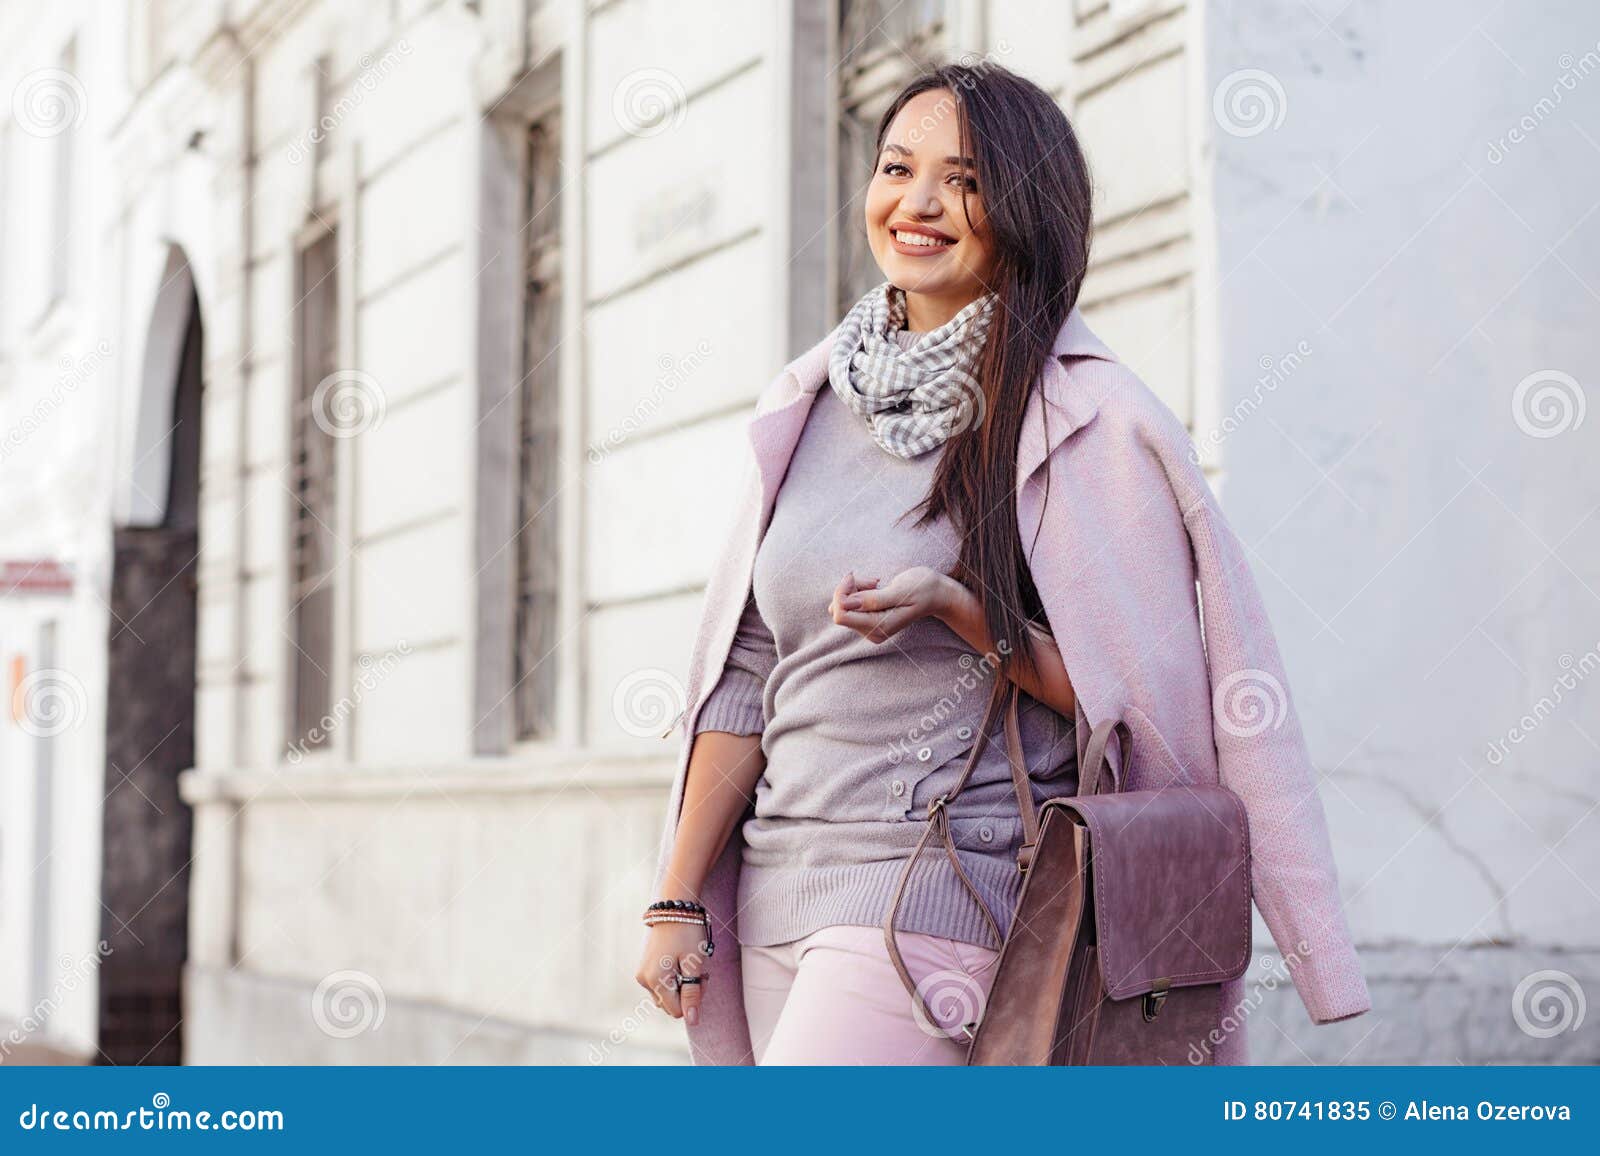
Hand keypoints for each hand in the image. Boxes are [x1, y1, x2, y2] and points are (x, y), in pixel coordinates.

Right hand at [636, 920, 710, 1024]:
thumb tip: (692, 1021)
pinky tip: (681, 963)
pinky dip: (673, 980)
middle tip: (700, 971)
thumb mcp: (694, 963)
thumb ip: (692, 993)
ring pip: (666, 996)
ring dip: (680, 987)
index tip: (703, 978)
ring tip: (690, 965)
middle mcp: (644, 980)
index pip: (677, 1010)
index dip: (693, 999)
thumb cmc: (687, 932)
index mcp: (656, 980)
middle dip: (687, 993)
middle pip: (670, 1005)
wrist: (674, 907)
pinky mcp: (645, 968)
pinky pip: (661, 985)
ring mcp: (643, 974)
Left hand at [829, 567, 962, 643]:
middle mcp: (872, 632)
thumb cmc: (923, 588)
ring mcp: (869, 628)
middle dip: (849, 589)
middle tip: (873, 579)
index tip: (854, 577)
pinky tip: (874, 587)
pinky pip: (849, 606)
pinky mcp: (868, 621)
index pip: (840, 615)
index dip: (841, 593)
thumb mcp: (901, 590)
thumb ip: (874, 599)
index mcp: (879, 626)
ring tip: (876, 583)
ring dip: (854, 589)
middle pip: (838, 610)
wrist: (936, 594)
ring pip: (842, 606)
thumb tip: (848, 603)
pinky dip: (856, 591)